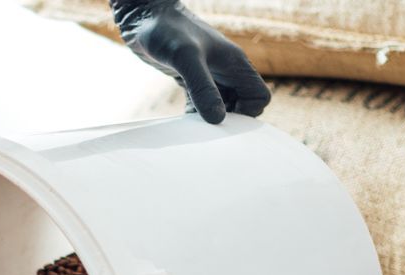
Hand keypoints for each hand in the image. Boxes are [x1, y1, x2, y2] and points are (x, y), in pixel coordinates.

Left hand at [111, 1, 270, 123]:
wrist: (144, 18)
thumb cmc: (167, 31)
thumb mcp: (186, 59)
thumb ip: (203, 88)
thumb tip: (218, 119)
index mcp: (235, 63)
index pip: (259, 96)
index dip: (247, 113)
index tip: (223, 118)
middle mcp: (226, 70)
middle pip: (243, 105)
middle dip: (230, 120)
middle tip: (207, 126)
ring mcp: (209, 75)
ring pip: (223, 106)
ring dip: (211, 119)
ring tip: (194, 124)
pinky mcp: (191, 80)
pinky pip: (202, 104)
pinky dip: (196, 115)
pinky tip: (183, 119)